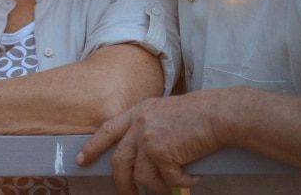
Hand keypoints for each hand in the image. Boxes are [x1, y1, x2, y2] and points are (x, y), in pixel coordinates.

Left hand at [77, 94, 221, 193]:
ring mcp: (149, 138)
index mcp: (138, 112)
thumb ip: (147, 128)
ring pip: (143, 177)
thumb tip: (139, 158)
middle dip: (122, 184)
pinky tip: (193, 177)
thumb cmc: (199, 115)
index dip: (93, 146)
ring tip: (174, 185)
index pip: (107, 130)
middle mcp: (139, 123)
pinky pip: (167, 180)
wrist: (218, 114)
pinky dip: (181, 183)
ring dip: (159, 187)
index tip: (82, 159)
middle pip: (119, 162)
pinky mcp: (162, 152)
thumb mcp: (164, 113)